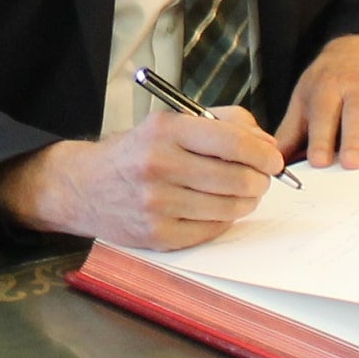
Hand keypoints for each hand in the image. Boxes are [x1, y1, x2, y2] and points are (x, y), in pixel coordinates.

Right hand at [0, 108, 283, 248]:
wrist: (85, 187)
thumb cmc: (137, 151)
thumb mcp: (171, 122)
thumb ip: (222, 123)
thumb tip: (266, 144)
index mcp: (165, 131)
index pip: (233, 141)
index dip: (264, 152)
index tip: (273, 158)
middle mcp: (159, 166)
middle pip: (238, 178)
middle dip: (259, 179)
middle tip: (259, 178)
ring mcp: (158, 204)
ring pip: (230, 207)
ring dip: (244, 201)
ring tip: (237, 192)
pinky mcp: (158, 235)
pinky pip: (212, 230)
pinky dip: (222, 219)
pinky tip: (213, 208)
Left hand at [274, 34, 358, 168]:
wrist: (358, 47)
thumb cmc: (328, 80)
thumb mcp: (304, 98)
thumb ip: (291, 131)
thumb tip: (273, 160)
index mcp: (327, 87)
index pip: (323, 114)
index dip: (321, 138)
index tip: (319, 162)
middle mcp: (357, 85)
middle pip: (356, 113)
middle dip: (354, 139)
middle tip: (352, 164)